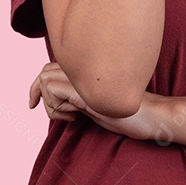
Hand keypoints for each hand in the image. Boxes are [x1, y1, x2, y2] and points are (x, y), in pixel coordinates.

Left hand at [28, 61, 168, 140]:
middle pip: (43, 71)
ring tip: (72, 115)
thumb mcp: (97, 103)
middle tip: (51, 112)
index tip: (33, 104)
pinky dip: (56, 107)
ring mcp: (83, 78)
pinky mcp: (84, 90)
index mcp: (86, 71)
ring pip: (44, 79)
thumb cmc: (128, 112)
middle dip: (37, 93)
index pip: (50, 68)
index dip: (36, 86)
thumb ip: (79, 96)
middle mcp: (82, 69)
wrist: (152, 115)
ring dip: (51, 103)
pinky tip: (76, 116)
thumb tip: (59, 101)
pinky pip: (52, 90)